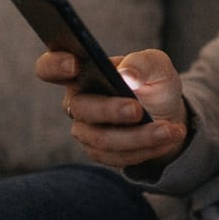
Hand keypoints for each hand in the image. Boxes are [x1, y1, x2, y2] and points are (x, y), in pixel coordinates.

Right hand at [35, 49, 187, 167]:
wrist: (168, 114)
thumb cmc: (154, 82)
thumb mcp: (157, 65)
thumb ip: (143, 63)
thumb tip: (126, 74)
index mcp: (82, 71)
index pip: (49, 67)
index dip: (54, 65)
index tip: (75, 64)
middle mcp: (77, 100)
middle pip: (81, 108)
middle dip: (110, 110)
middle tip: (138, 111)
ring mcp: (85, 129)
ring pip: (102, 139)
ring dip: (139, 137)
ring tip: (169, 130)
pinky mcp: (100, 152)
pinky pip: (117, 157)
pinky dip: (146, 149)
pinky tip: (168, 139)